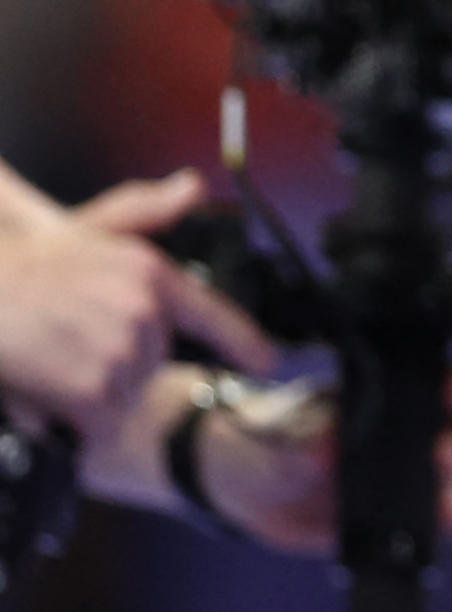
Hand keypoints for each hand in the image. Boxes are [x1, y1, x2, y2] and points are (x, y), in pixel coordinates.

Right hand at [0, 172, 277, 426]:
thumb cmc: (22, 268)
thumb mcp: (86, 227)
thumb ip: (142, 211)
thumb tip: (191, 186)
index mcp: (149, 273)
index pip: (211, 313)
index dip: (243, 341)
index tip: (268, 361)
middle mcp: (145, 310)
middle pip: (153, 363)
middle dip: (117, 367)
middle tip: (70, 348)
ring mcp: (121, 351)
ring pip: (126, 396)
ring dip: (93, 397)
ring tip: (55, 367)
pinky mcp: (94, 390)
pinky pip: (101, 425)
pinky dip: (77, 424)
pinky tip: (51, 397)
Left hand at [189, 369, 451, 558]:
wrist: (238, 486)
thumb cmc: (260, 440)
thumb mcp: (273, 438)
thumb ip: (300, 443)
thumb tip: (329, 443)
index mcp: (376, 397)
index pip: (430, 384)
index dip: (451, 387)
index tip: (451, 396)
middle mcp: (396, 435)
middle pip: (448, 436)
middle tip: (447, 457)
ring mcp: (392, 480)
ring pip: (440, 486)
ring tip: (447, 510)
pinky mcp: (382, 520)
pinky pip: (414, 529)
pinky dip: (425, 537)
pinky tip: (423, 543)